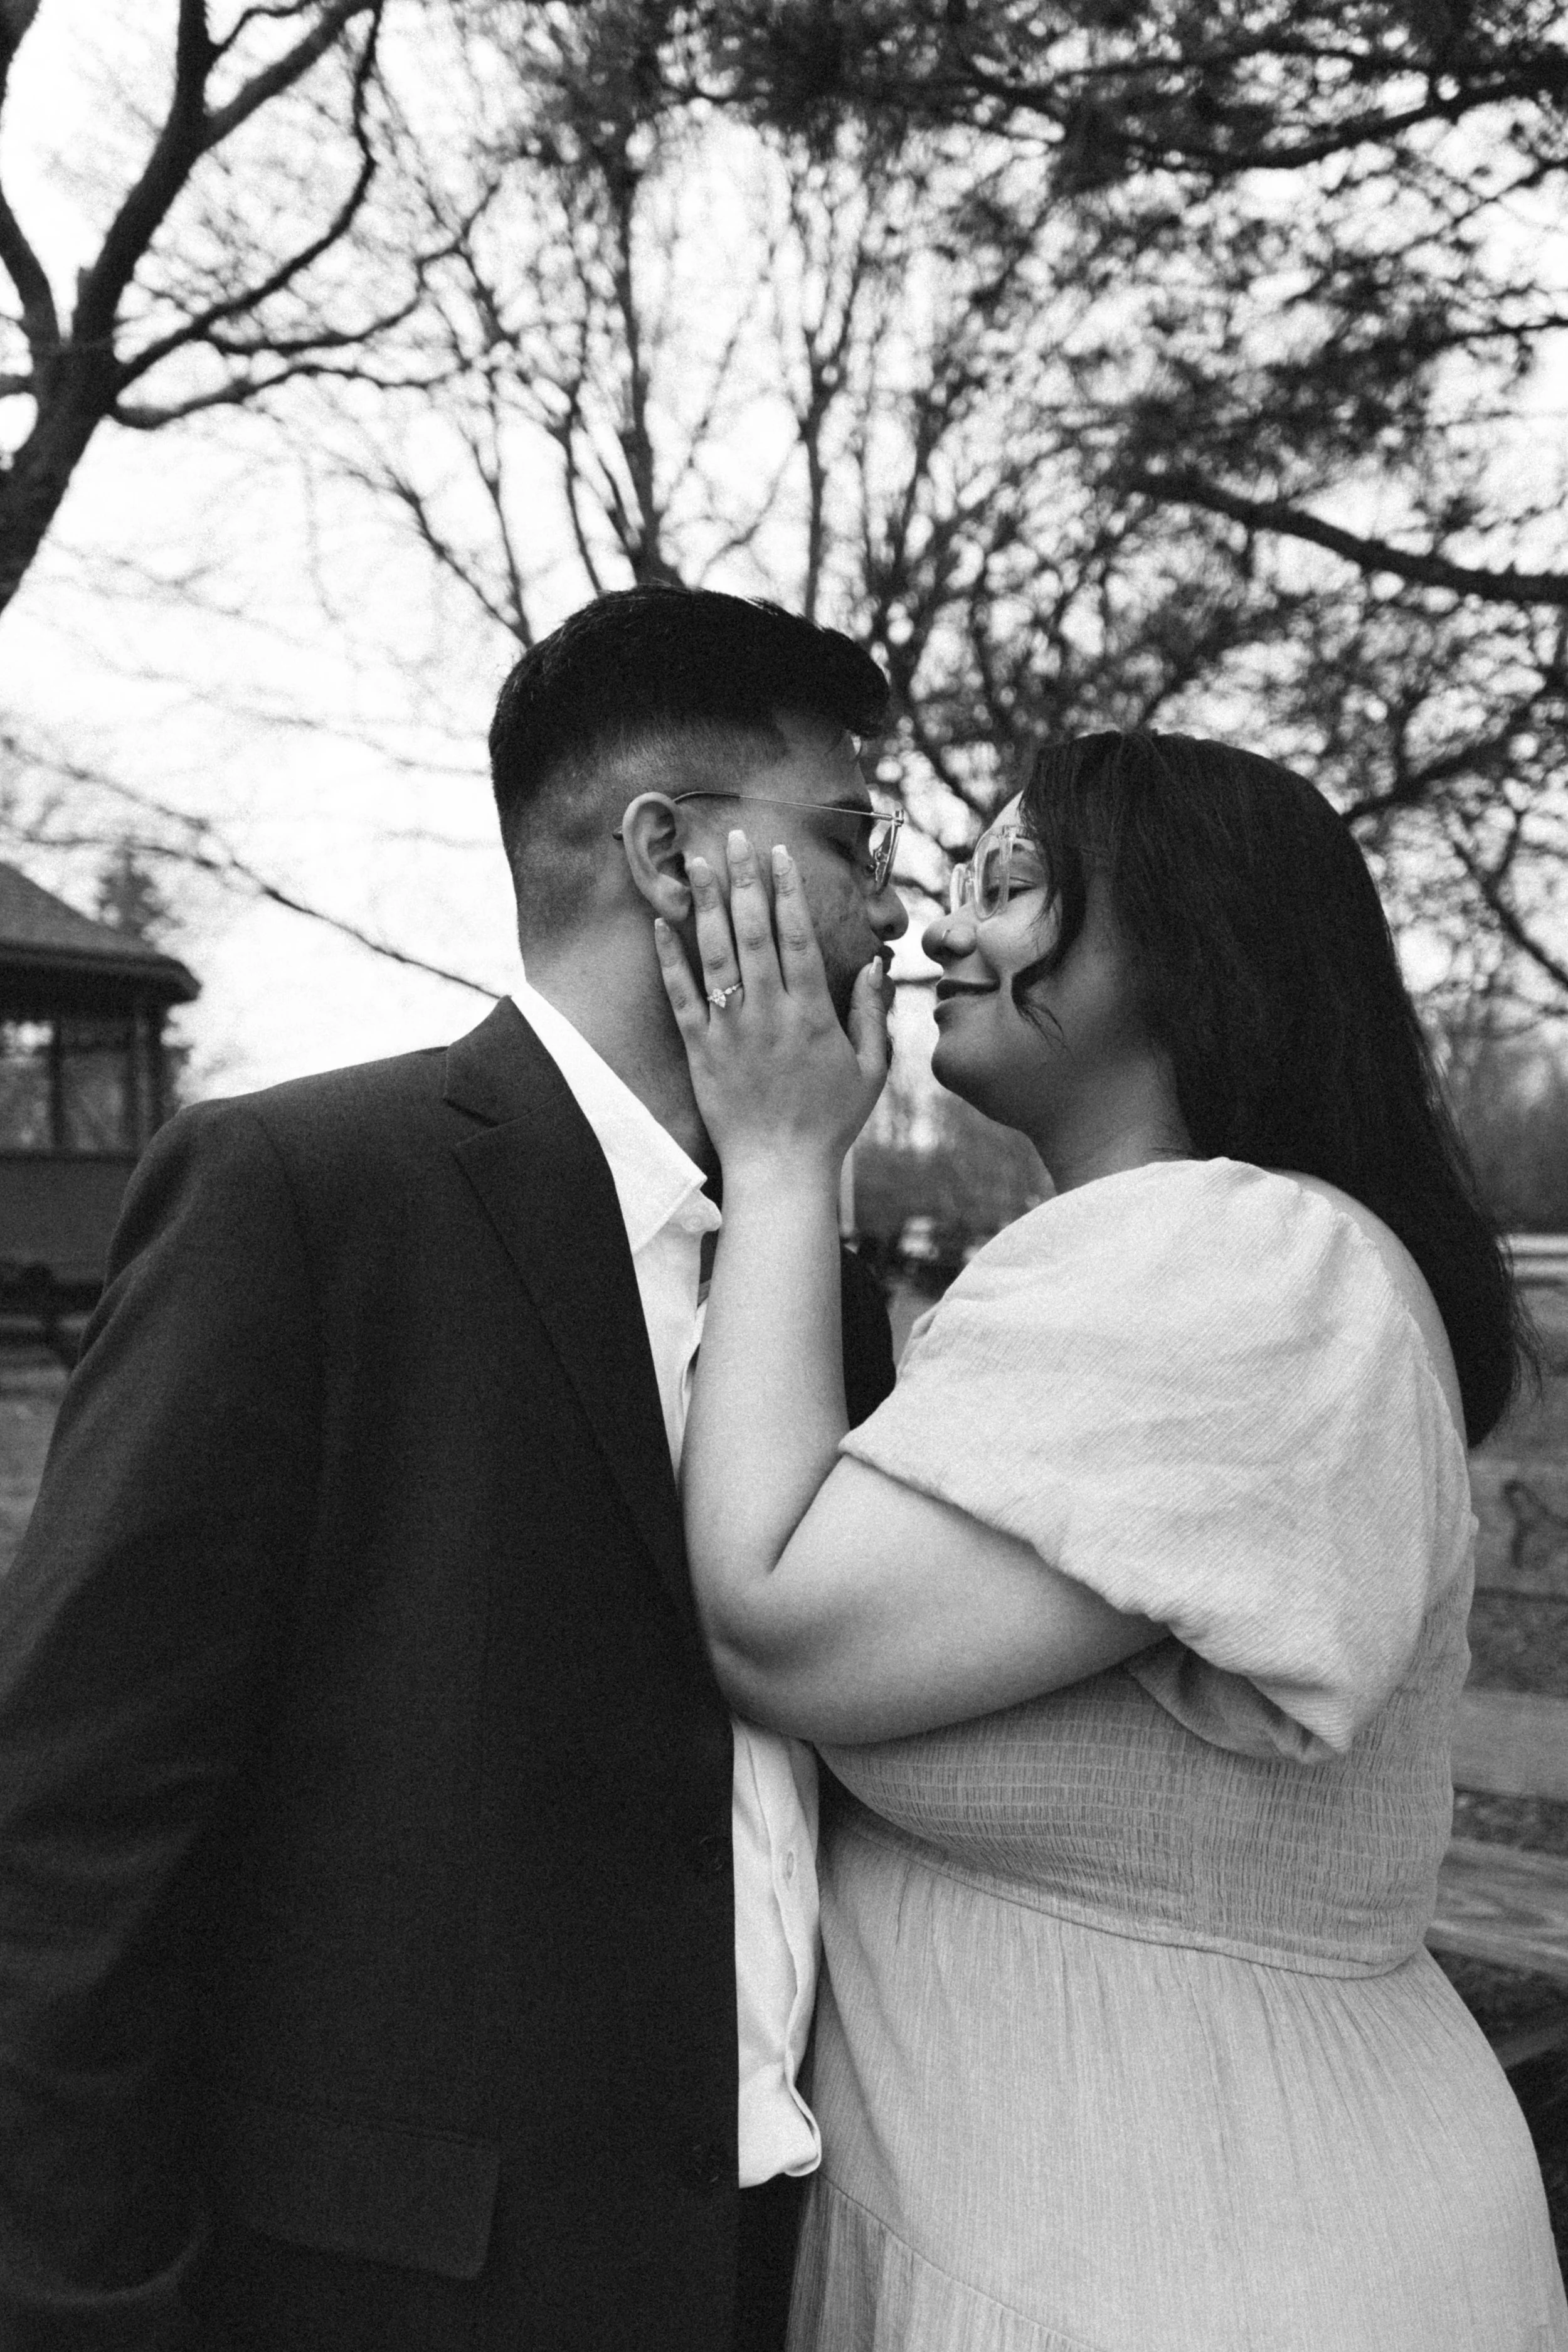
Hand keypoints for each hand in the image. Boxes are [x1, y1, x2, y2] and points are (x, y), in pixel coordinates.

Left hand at [654, 829, 889, 1180]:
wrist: (780, 1170)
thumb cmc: (830, 1122)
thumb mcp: (870, 1071)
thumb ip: (873, 1016)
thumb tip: (876, 969)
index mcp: (812, 1013)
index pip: (797, 936)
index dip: (786, 890)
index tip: (778, 855)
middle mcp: (770, 1012)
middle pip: (753, 932)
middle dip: (744, 880)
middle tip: (733, 838)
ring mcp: (731, 1029)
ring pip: (715, 954)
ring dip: (706, 905)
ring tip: (695, 864)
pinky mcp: (701, 1049)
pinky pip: (682, 996)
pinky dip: (670, 958)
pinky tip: (661, 923)